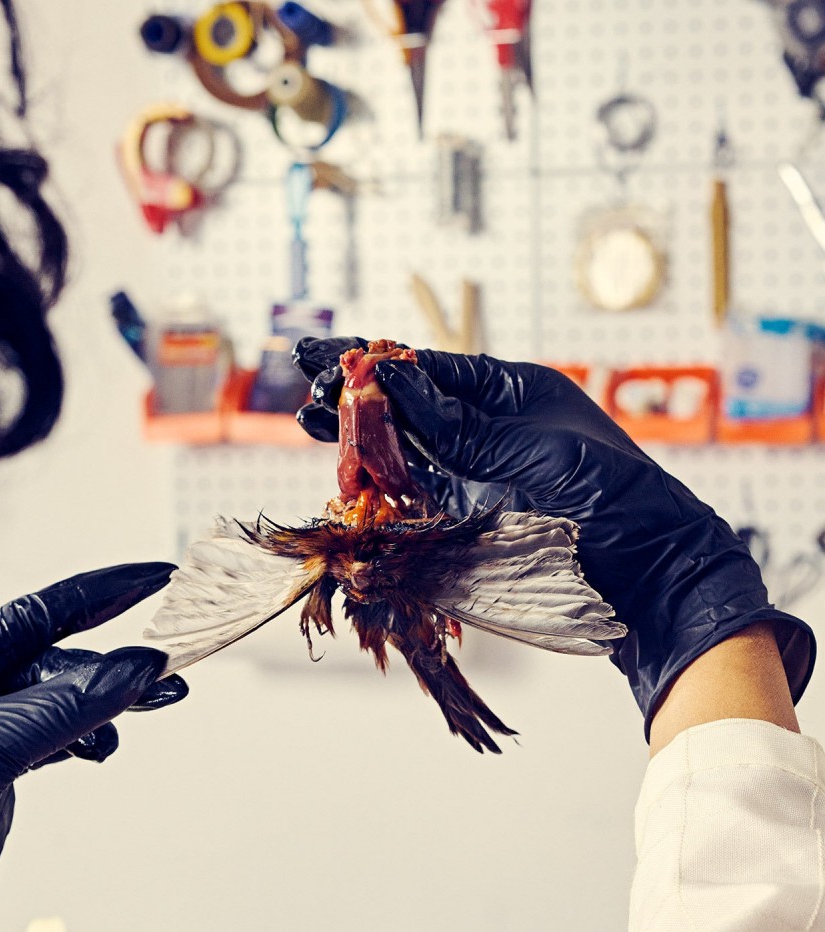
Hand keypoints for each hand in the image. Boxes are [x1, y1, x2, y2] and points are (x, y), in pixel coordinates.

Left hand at [0, 563, 187, 931]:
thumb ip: (65, 707)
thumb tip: (136, 668)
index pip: (38, 615)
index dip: (99, 593)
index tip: (153, 577)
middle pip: (61, 660)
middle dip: (119, 659)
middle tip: (175, 656)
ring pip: (69, 703)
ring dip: (114, 701)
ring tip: (163, 700)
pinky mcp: (5, 777)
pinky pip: (64, 740)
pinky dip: (93, 738)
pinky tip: (108, 745)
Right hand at [294, 338, 814, 734]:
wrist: (643, 564)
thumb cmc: (608, 489)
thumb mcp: (531, 444)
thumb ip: (458, 422)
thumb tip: (395, 380)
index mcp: (509, 391)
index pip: (429, 368)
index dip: (375, 360)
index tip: (326, 353)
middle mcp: (485, 427)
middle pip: (406, 403)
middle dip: (355, 391)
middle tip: (303, 379)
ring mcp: (473, 471)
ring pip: (401, 446)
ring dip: (355, 432)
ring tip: (305, 413)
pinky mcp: (466, 513)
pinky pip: (412, 490)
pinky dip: (376, 477)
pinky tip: (341, 463)